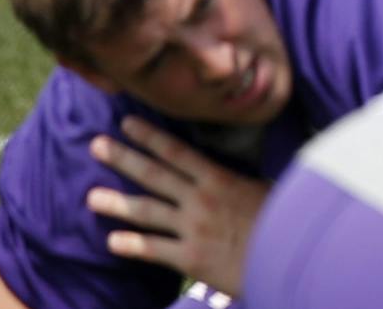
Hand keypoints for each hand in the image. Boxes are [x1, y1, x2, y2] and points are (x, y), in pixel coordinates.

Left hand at [86, 117, 268, 297]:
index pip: (178, 151)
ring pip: (147, 211)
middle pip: (155, 174)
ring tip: (91, 197)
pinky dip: (132, 244)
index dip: (150, 136)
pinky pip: (154, 249)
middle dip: (124, 158)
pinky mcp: (192, 258)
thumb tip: (237, 169)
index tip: (127, 123)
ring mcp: (194, 228)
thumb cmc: (286, 219)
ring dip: (117, 203)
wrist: (290, 253)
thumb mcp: (266, 188)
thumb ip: (244, 180)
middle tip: (96, 145)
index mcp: (221, 178)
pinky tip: (112, 241)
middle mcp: (202, 199)